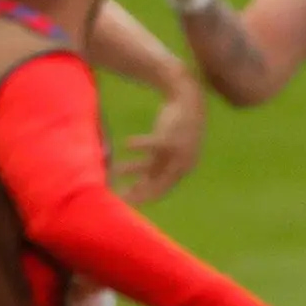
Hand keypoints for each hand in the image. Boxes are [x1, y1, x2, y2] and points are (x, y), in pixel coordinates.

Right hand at [111, 81, 203, 203]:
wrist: (190, 103)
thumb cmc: (176, 129)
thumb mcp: (167, 152)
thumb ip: (155, 167)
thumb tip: (140, 184)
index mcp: (179, 172)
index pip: (159, 191)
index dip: (141, 198)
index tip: (124, 202)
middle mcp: (180, 165)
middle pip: (155, 184)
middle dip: (136, 192)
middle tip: (117, 196)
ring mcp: (176, 152)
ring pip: (151, 165)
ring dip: (132, 169)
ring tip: (115, 170)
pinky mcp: (171, 136)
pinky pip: (153, 143)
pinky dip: (140, 145)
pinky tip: (126, 144)